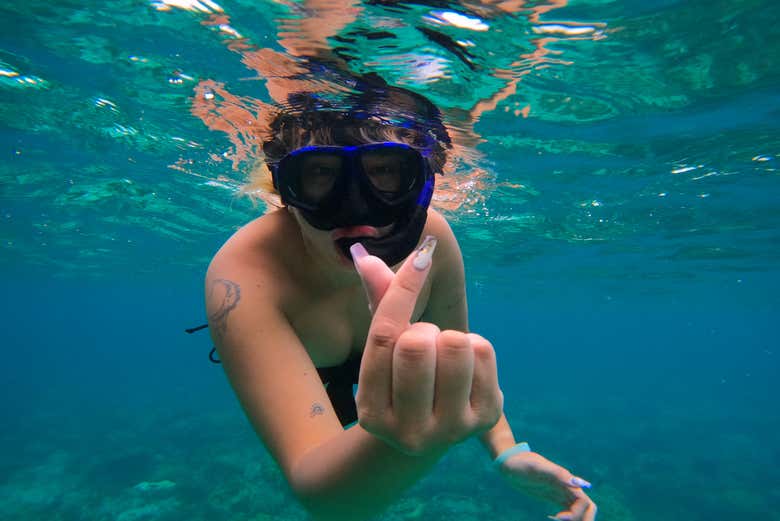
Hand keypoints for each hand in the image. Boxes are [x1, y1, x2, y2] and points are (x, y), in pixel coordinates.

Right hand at [351, 237, 502, 454]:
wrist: (432, 433)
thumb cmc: (402, 379)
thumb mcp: (385, 349)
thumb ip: (378, 303)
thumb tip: (364, 257)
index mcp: (370, 412)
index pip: (383, 336)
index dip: (403, 289)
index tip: (421, 256)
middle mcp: (406, 431)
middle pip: (418, 344)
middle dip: (425, 330)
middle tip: (426, 343)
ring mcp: (448, 430)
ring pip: (455, 345)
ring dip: (451, 337)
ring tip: (445, 356)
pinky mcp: (483, 419)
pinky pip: (483, 352)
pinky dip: (476, 346)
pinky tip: (466, 368)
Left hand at [498, 450, 596, 520]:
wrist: (510, 462)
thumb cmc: (521, 463)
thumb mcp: (536, 468)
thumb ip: (557, 473)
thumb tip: (575, 483)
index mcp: (566, 480)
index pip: (584, 502)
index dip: (576, 514)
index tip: (558, 518)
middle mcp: (567, 487)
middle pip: (587, 507)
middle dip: (584, 519)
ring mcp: (561, 492)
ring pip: (579, 510)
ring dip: (575, 519)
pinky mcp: (554, 496)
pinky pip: (568, 510)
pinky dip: (567, 519)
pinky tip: (553, 518)